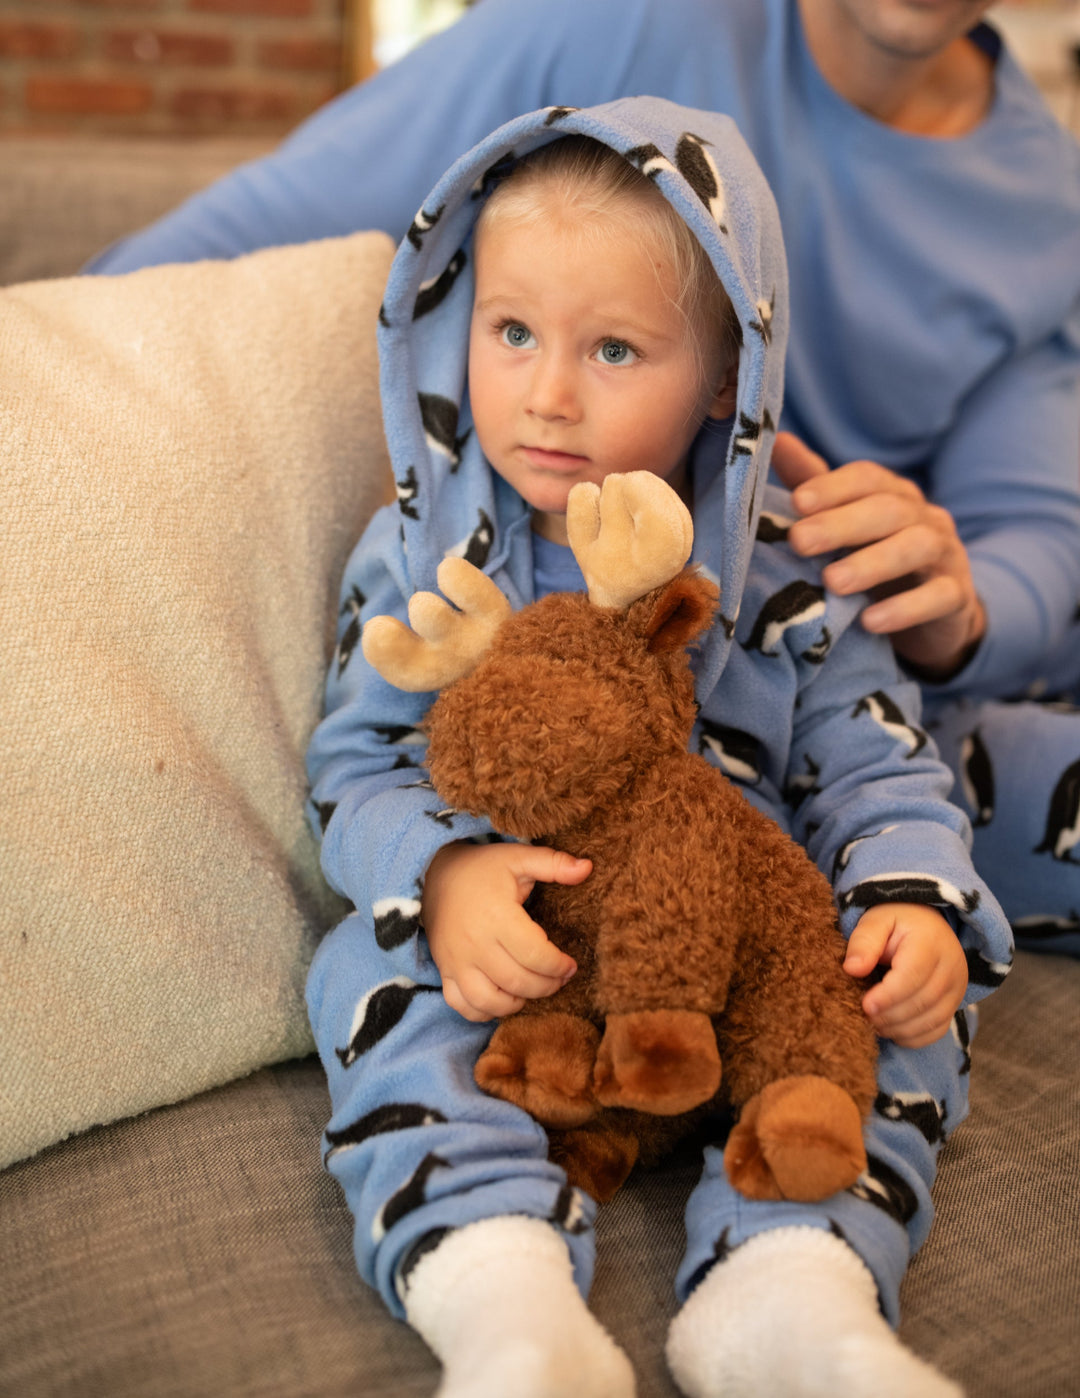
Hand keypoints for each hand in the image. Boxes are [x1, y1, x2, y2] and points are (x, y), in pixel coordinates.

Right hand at [421, 841, 590, 1021]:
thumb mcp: (518, 858)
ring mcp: (456, 961)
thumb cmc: (483, 867)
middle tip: (559, 978)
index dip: (559, 966)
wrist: (435, 873)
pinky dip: (483, 1012)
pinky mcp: (444, 970)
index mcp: (497, 917)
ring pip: (490, 1001)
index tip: (571, 965)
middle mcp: (475, 944)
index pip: (536, 956)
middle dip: (547, 986)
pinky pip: (462, 1005)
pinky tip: (502, 999)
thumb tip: (588, 868)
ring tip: (532, 989)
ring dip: (517, 1003)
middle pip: (518, 982)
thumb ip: (554, 864)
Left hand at [772, 432, 985, 677]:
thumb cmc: (876, 560)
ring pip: (917, 547)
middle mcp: (923, 517)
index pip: (867, 478)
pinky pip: (939, 597)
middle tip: (800, 541)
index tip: (796, 502)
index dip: (832, 486)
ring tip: (833, 582)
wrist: (936, 615)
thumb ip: (812, 486)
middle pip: (888, 510)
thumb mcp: (844, 525)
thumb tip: (775, 441)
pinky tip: (871, 621)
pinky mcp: (956, 596)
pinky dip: (906, 609)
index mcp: (892, 495)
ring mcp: (945, 554)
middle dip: (842, 524)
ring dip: (872, 563)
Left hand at [844, 903, 967, 1046]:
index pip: (913, 976)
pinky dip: (913, 1037)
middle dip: (890, 1015)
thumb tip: (852, 969)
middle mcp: (951, 967)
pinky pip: (937, 1030)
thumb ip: (864, 941)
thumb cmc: (895, 923)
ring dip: (899, 1029)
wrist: (925, 926)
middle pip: (923, 1001)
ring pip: (932, 1020)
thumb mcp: (876, 921)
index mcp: (930, 942)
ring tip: (873, 1023)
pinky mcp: (954, 1004)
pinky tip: (891, 1030)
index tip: (865, 1005)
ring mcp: (956, 988)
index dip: (888, 995)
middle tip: (864, 1016)